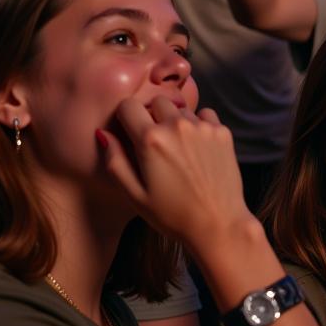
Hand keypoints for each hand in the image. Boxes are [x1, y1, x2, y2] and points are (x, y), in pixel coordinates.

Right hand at [100, 98, 252, 253]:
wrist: (219, 224)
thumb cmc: (173, 215)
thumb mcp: (134, 195)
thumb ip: (115, 161)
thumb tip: (102, 133)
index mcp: (150, 140)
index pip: (128, 105)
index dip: (125, 117)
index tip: (130, 132)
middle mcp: (177, 126)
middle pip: (157, 101)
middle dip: (152, 116)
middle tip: (156, 143)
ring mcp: (203, 127)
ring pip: (181, 109)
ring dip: (176, 122)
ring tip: (179, 150)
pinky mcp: (223, 132)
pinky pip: (205, 115)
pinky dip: (199, 125)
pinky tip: (198, 148)